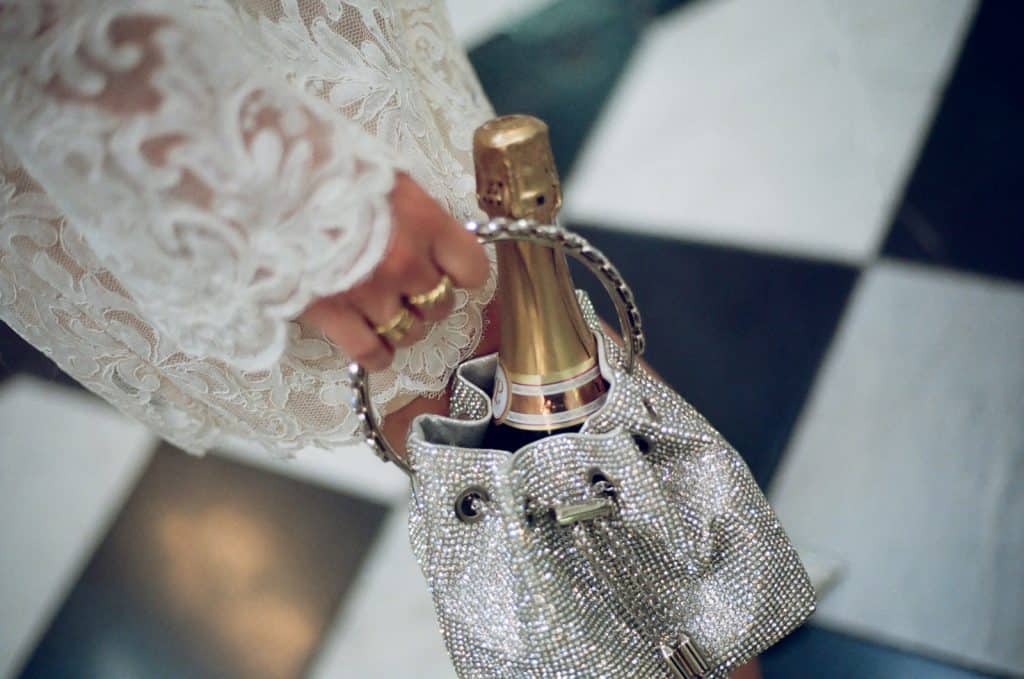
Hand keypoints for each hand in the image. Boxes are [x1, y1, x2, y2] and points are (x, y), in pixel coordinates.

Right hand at [301, 173, 489, 370]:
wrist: (265, 175)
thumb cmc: (326, 165)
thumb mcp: (387, 176)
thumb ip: (415, 213)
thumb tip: (431, 237)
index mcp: (425, 222)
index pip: (472, 269)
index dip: (460, 273)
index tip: (448, 270)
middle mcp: (405, 262)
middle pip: (440, 303)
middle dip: (427, 298)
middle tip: (406, 286)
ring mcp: (371, 293)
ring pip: (409, 331)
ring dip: (401, 325)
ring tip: (384, 310)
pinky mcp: (334, 315)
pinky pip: (371, 353)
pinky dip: (378, 356)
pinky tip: (376, 349)